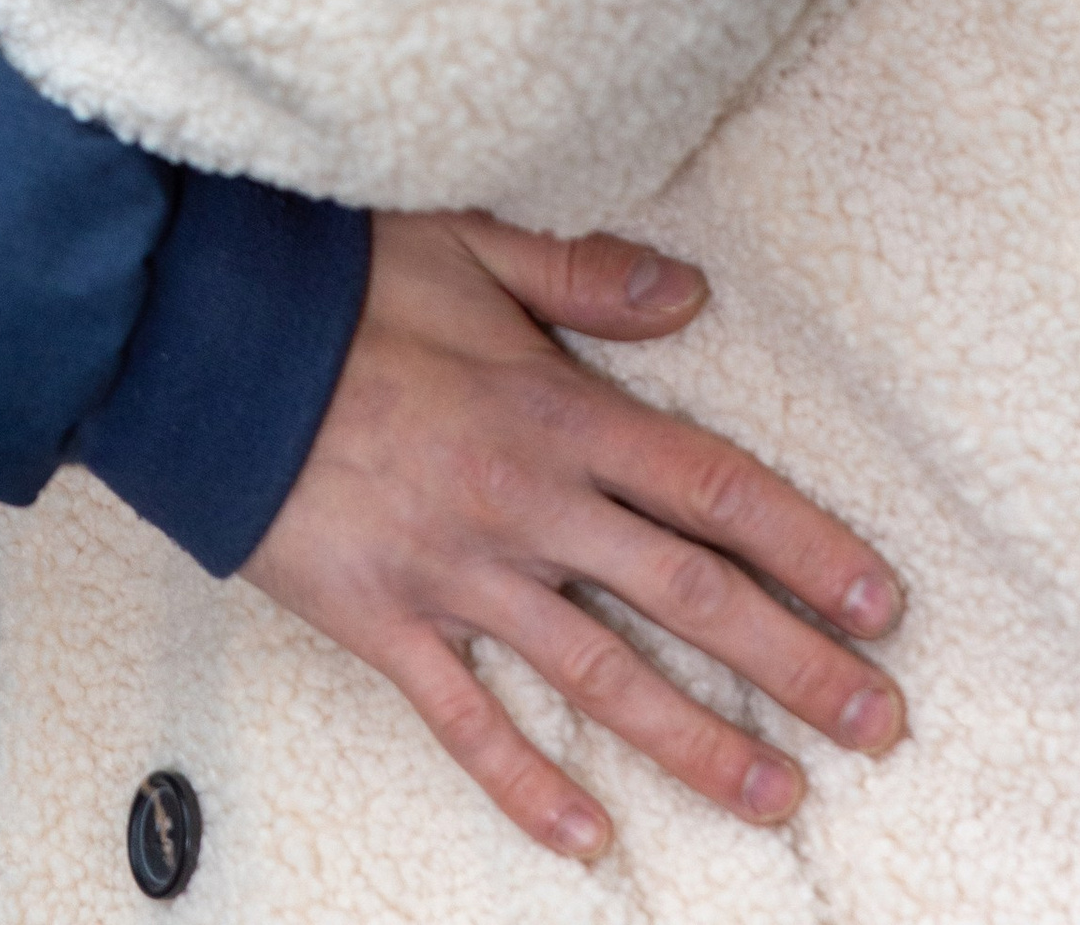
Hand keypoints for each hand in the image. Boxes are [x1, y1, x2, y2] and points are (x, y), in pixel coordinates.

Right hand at [245, 213, 905, 862]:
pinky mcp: (384, 623)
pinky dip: (529, 785)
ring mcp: (457, 574)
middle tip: (880, 722)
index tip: (880, 603)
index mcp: (554, 408)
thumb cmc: (332, 281)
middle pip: (686, 596)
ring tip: (781, 796)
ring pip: (601, 675)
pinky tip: (589, 838)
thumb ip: (580, 274)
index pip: (711, 488)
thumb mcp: (462, 241)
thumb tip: (689, 293)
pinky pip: (467, 723)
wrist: (198, 342)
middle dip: (792, 664)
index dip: (805, 546)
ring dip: (698, 741)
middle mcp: (525, 504)